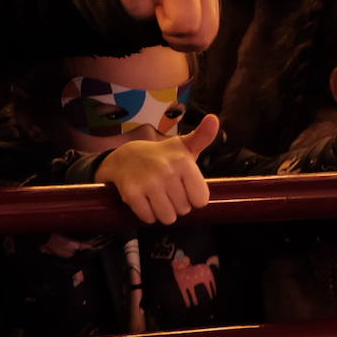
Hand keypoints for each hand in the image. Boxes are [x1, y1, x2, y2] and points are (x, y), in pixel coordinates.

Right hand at [95, 115, 218, 223]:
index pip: (201, 200)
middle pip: (183, 209)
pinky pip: (148, 217)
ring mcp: (148, 182)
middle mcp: (166, 171)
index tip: (181, 185)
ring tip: (155, 197)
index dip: (191, 196)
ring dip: (161, 212)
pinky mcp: (131, 193)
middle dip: (175, 204)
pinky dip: (146, 214)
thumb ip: (202, 136)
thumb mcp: (182, 146)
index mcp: (183, 161)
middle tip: (165, 189)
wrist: (122, 157)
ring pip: (167, 217)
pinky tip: (143, 200)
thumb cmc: (160, 156)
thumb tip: (214, 118)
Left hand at [114, 0, 219, 51]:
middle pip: (197, 35)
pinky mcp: (215, 8)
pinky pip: (206, 39)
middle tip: (161, 15)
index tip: (157, 8)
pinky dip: (189, 39)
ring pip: (203, 39)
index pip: (184, 24)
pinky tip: (177, 26)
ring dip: (182, 39)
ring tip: (168, 20)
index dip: (166, 24)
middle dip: (174, 33)